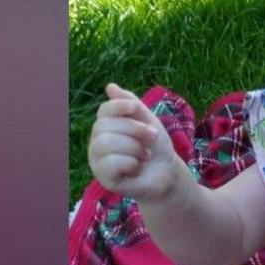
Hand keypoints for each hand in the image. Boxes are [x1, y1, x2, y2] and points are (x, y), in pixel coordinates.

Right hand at [87, 83, 186, 201]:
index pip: (104, 110)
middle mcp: (97, 142)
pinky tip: (137, 166)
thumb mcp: (147, 121)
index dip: (119, 106)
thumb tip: (110, 86)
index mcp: (106, 126)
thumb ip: (131, 104)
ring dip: (133, 146)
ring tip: (145, 154)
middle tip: (153, 137)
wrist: (168, 173)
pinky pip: (110, 163)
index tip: (137, 108)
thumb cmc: (155, 146)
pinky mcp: (103, 178)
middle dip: (134, 129)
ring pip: (105, 143)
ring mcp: (97, 160)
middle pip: (104, 125)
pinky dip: (130, 162)